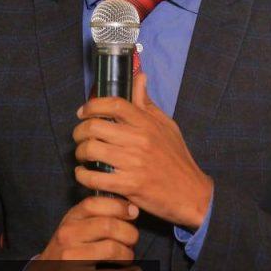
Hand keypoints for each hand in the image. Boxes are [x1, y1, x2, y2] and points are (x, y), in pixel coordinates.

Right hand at [16, 195, 141, 270]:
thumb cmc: (67, 250)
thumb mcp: (75, 226)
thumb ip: (98, 215)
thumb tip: (132, 208)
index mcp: (70, 219)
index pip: (95, 204)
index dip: (119, 206)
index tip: (134, 213)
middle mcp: (67, 235)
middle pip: (109, 226)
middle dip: (130, 233)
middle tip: (132, 241)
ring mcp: (70, 258)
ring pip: (112, 250)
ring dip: (128, 255)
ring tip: (128, 258)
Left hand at [73, 73, 213, 230]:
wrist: (191, 192)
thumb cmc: (177, 158)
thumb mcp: (167, 125)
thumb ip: (148, 104)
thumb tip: (139, 77)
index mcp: (147, 123)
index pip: (114, 105)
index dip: (93, 105)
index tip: (83, 112)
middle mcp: (139, 140)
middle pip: (95, 127)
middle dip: (79, 131)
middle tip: (79, 137)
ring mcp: (134, 163)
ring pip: (91, 151)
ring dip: (79, 153)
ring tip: (82, 156)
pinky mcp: (129, 186)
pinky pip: (95, 178)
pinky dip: (83, 176)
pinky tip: (84, 174)